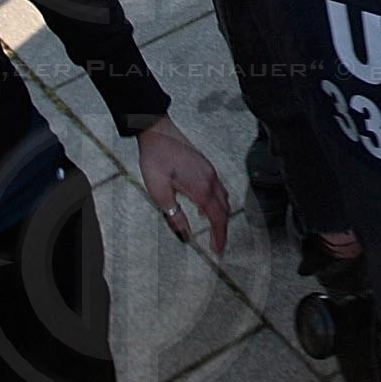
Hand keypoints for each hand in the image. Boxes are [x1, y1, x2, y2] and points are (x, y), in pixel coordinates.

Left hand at [137, 119, 230, 255]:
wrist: (157, 131)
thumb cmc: (156, 158)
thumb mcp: (159, 192)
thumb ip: (174, 214)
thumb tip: (183, 233)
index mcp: (201, 188)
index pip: (217, 218)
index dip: (220, 236)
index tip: (218, 250)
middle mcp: (210, 180)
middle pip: (225, 210)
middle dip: (223, 229)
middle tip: (218, 245)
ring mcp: (210, 171)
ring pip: (224, 199)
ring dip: (222, 216)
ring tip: (214, 229)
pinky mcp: (205, 165)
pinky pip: (218, 189)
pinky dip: (217, 203)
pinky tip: (205, 206)